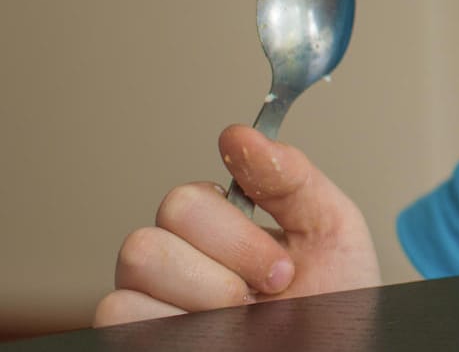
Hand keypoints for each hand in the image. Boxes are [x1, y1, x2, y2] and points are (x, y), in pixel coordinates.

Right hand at [94, 125, 381, 326]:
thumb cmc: (334, 309)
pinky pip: (117, 314)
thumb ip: (290, 179)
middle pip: (156, 227)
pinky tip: (218, 338)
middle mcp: (179, 266)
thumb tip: (240, 134)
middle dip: (227, 261)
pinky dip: (176, 327)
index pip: (185, 199)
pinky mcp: (137, 337)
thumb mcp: (331, 233)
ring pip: (137, 264)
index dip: (235, 229)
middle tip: (271, 293)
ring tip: (245, 321)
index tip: (286, 265)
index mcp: (219, 234)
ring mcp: (154, 305)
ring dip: (206, 297)